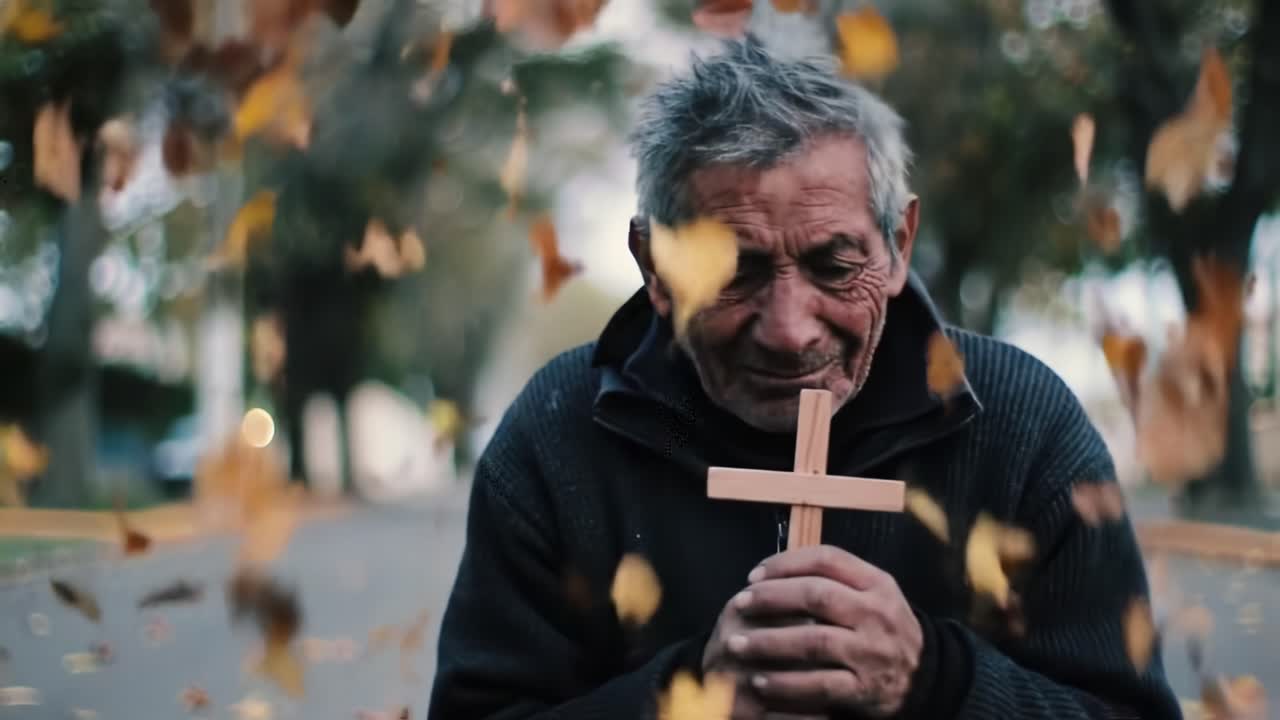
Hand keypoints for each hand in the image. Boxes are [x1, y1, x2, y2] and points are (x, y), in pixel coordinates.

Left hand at [727, 546, 922, 717]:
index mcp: (877, 583)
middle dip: (771, 598)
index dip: (786, 563)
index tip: (754, 575)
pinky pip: (819, 685)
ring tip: (738, 644)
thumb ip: (836, 579)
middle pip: (816, 595)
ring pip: (813, 641)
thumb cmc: (884, 629)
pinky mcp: (865, 689)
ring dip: (769, 642)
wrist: (925, 677)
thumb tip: (774, 571)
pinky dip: (786, 684)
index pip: (827, 559)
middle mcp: (876, 614)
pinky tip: (760, 682)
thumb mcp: (874, 594)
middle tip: (739, 603)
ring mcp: (871, 653)